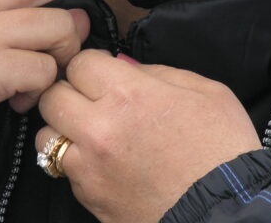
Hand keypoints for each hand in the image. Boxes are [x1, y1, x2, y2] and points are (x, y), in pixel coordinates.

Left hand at [36, 50, 261, 222]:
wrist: (225, 211)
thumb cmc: (222, 150)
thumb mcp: (204, 90)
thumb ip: (158, 72)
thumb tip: (126, 68)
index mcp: (128, 94)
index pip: (80, 63)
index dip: (93, 64)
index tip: (104, 72)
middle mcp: (99, 129)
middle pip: (53, 97)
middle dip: (70, 92)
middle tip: (91, 98)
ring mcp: (90, 168)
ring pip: (46, 136)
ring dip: (64, 129)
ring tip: (90, 131)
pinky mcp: (89, 198)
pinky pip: (65, 171)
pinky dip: (78, 162)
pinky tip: (104, 162)